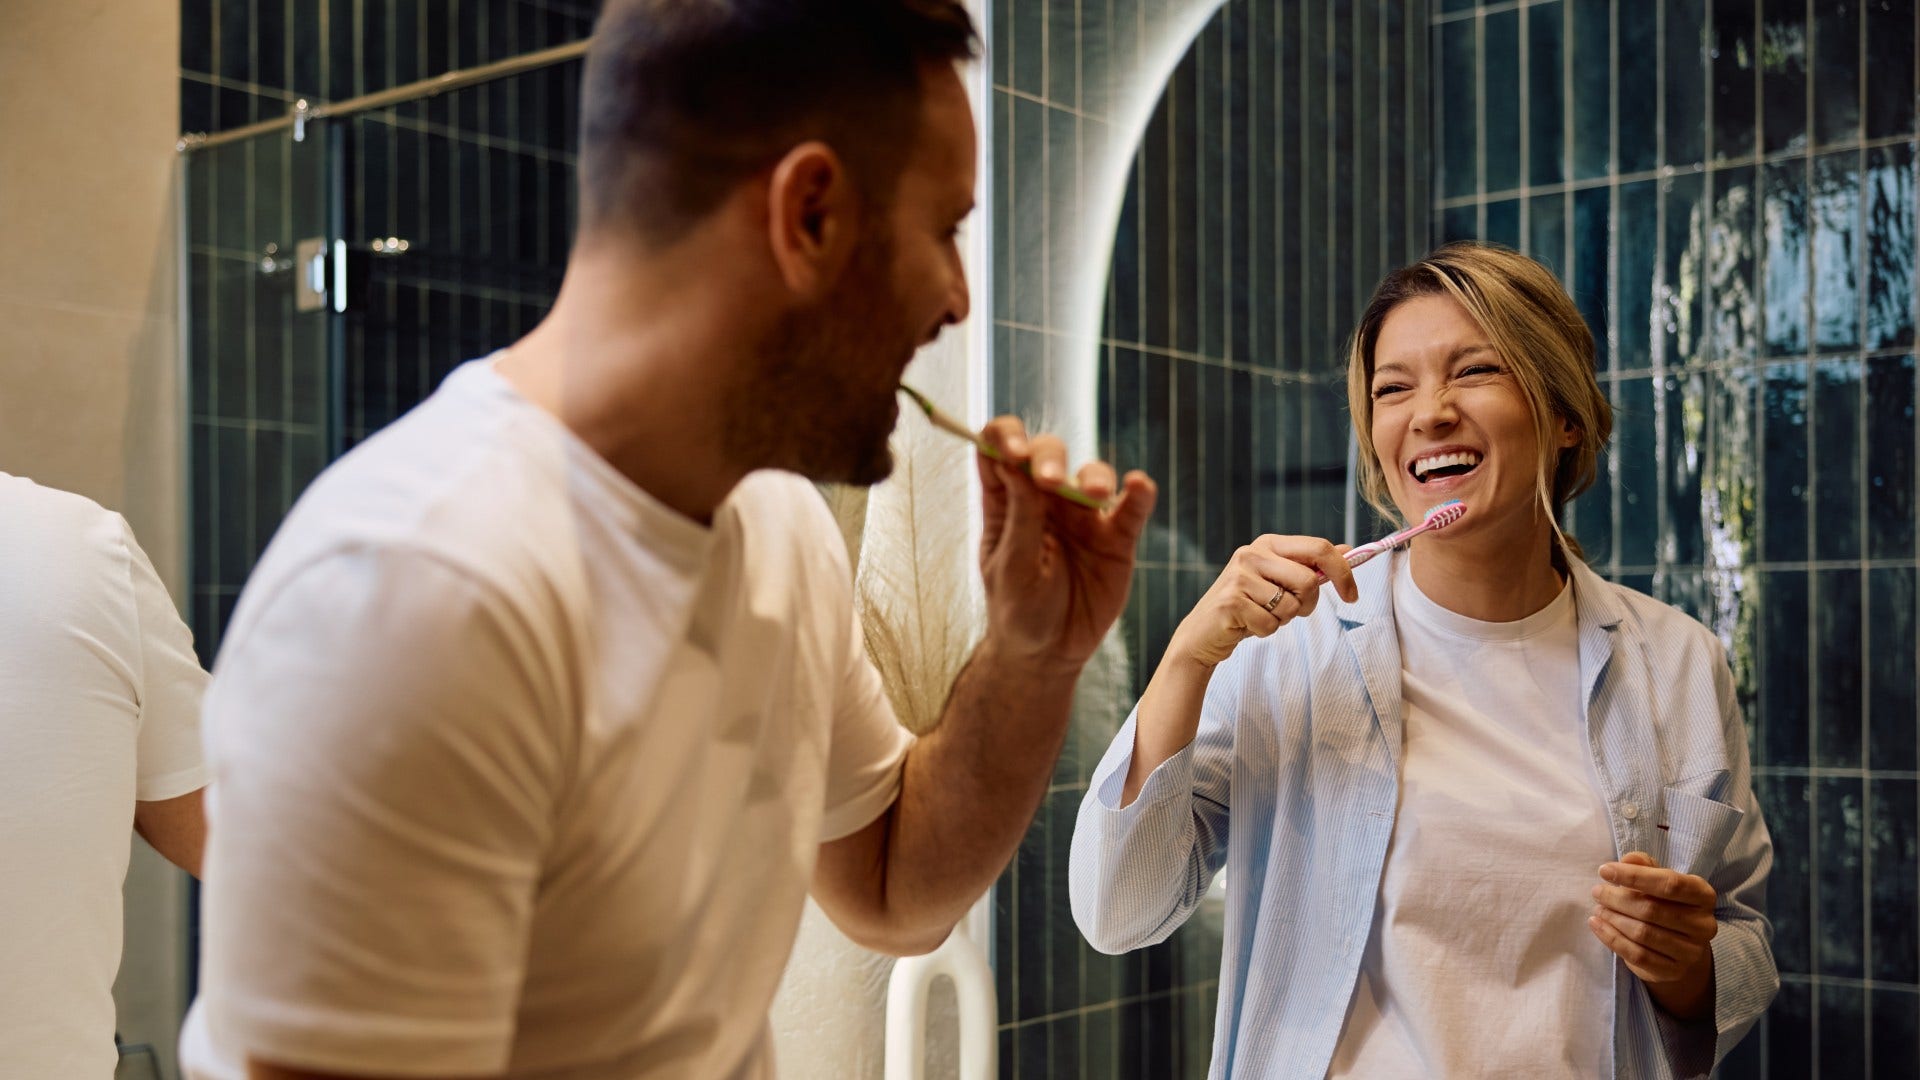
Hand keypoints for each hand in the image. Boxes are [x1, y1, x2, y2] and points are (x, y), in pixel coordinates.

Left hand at [975, 417, 1156, 673]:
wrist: (1050, 653)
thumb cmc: (1019, 610)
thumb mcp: (1011, 568)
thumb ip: (1018, 517)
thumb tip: (1011, 464)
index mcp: (1008, 501)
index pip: (1000, 449)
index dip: (1006, 437)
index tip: (1013, 451)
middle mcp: (1045, 499)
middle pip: (1048, 453)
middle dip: (1049, 458)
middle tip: (1049, 481)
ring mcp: (1083, 515)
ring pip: (1092, 475)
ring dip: (1094, 475)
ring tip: (1094, 493)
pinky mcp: (1116, 537)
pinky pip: (1131, 509)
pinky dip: (1138, 494)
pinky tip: (1138, 486)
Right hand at [1166, 535, 1356, 668]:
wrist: (1204, 632)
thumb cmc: (1247, 605)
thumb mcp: (1278, 579)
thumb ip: (1309, 564)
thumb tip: (1347, 549)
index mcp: (1268, 543)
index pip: (1319, 547)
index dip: (1343, 572)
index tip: (1352, 596)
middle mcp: (1252, 553)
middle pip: (1309, 580)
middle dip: (1308, 604)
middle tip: (1291, 611)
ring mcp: (1239, 577)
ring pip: (1291, 606)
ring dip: (1283, 620)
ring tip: (1262, 615)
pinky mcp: (1231, 602)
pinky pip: (1271, 624)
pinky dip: (1265, 631)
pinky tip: (1248, 625)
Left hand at [1589, 851, 1718, 1018]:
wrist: (1679, 945)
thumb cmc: (1666, 903)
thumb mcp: (1658, 879)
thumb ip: (1645, 865)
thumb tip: (1629, 859)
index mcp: (1704, 895)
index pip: (1670, 883)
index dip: (1634, 876)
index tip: (1605, 870)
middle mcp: (1703, 924)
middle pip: (1652, 910)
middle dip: (1618, 899)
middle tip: (1597, 892)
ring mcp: (1691, 952)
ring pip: (1643, 934)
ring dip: (1613, 919)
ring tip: (1597, 909)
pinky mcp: (1674, 971)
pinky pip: (1637, 955)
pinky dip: (1612, 938)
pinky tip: (1597, 925)